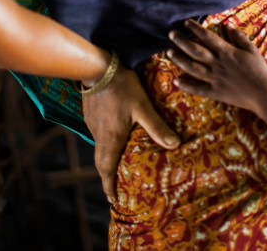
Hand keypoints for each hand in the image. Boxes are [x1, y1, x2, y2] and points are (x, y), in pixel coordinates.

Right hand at [82, 66, 179, 203]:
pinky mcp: (91, 113)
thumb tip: (175, 145)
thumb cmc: (122, 87)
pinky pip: (98, 135)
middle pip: (101, 162)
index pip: (106, 169)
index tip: (113, 200)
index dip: (109, 186)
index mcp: (111, 138)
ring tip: (118, 165)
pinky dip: (106, 143)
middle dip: (108, 177)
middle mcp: (99, 134)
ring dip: (107, 160)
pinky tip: (115, 137)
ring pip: (99, 147)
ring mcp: (93, 124)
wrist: (97, 67)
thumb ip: (157, 127)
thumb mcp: (142, 107)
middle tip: (115, 188)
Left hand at [167, 19, 266, 112]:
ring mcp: (214, 79)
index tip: (186, 23)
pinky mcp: (215, 92)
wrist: (263, 94)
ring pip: (193, 68)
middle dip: (182, 41)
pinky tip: (176, 80)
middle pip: (196, 51)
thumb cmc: (259, 70)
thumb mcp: (252, 50)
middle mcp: (217, 64)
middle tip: (171, 34)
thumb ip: (239, 37)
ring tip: (168, 53)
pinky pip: (198, 89)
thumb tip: (227, 26)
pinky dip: (186, 85)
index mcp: (226, 52)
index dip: (195, 29)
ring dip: (179, 60)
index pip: (207, 37)